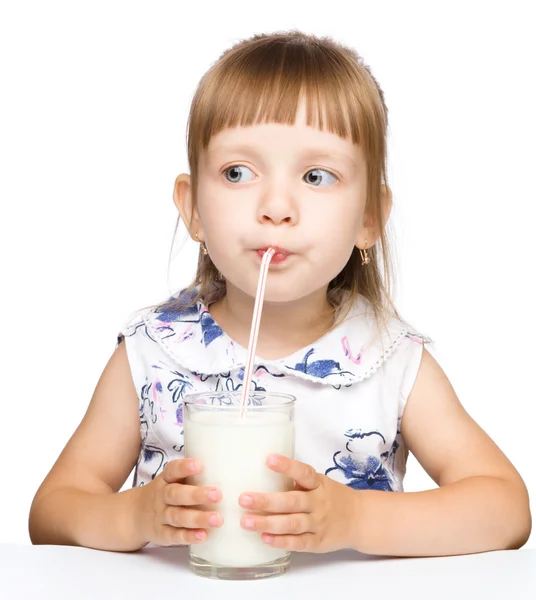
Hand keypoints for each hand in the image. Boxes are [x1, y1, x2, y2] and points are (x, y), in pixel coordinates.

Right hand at [135, 458, 222, 546]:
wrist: (135, 514)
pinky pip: (175, 536)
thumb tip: (229, 464)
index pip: (172, 470)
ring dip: (198, 518)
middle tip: (217, 494)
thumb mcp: (173, 479)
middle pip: (176, 494)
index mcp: (166, 479)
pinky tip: (204, 535)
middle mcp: (161, 496)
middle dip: (197, 495)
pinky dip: (189, 536)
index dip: (185, 467)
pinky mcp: (162, 534)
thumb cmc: (166, 492)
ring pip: (177, 517)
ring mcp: (160, 516)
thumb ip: (193, 474)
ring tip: (218, 519)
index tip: (200, 464)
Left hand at [238, 455, 358, 552]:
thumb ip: (297, 481)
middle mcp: (318, 503)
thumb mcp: (319, 483)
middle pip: (291, 502)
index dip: (287, 466)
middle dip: (266, 501)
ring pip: (292, 524)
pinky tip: (264, 538)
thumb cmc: (331, 497)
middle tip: (243, 499)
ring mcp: (318, 524)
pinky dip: (281, 541)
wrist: (359, 519)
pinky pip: (298, 542)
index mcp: (318, 484)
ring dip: (267, 523)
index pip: (303, 473)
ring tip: (246, 522)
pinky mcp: (317, 542)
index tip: (268, 459)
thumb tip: (261, 470)